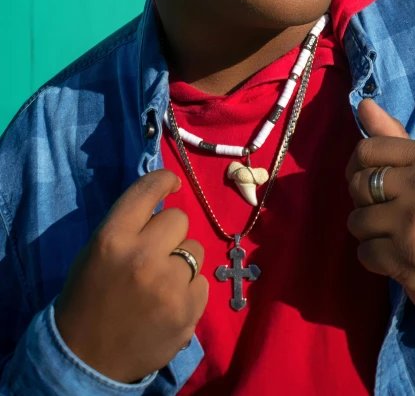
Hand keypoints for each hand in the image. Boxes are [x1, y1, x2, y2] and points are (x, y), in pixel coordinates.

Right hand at [55, 170, 207, 383]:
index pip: (147, 191)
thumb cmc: (87, 298)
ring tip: (162, 282)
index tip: (172, 183)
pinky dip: (189, 290)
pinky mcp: (189, 311)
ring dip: (182, 261)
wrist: (86, 360)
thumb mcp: (95, 252)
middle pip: (179, 218)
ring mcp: (170, 286)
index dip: (164, 180)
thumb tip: (163, 202)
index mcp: (112, 239)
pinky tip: (169, 304)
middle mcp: (143, 257)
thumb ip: (128, 226)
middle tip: (155, 253)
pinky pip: (202, 282)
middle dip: (169, 233)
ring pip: (195, 249)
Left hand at [346, 99, 414, 316]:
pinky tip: (398, 257)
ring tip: (395, 236)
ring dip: (368, 233)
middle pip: (357, 185)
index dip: (358, 168)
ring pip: (356, 221)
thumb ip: (393, 136)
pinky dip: (375, 258)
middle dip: (364, 203)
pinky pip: (363, 252)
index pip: (365, 150)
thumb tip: (363, 104)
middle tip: (390, 214)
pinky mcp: (406, 257)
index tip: (374, 183)